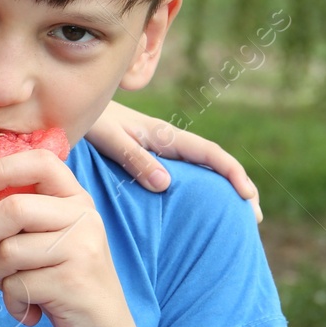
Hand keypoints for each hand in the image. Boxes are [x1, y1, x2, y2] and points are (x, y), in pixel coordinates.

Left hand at [0, 150, 142, 326]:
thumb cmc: (66, 283)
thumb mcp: (54, 239)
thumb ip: (27, 214)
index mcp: (77, 201)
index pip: (40, 162)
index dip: (0, 169)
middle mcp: (84, 219)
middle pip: (13, 209)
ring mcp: (82, 250)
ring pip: (9, 250)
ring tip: (14, 287)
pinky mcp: (73, 284)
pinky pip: (17, 285)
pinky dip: (12, 302)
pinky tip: (30, 311)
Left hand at [85, 99, 262, 222]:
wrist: (71, 107)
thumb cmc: (88, 121)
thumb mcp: (109, 139)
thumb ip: (134, 158)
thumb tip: (166, 185)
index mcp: (164, 135)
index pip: (210, 153)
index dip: (232, 173)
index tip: (247, 196)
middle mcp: (168, 142)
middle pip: (213, 164)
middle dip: (238, 186)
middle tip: (254, 218)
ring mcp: (159, 150)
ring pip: (200, 170)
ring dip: (220, 191)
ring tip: (234, 220)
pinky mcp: (147, 158)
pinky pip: (182, 175)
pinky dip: (198, 191)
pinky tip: (196, 211)